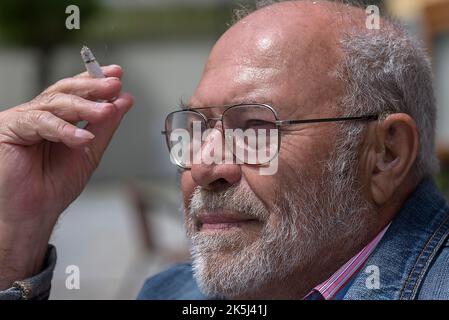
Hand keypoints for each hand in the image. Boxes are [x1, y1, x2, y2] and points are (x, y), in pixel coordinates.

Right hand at [0, 65, 133, 288]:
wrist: (35, 212)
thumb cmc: (56, 185)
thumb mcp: (89, 150)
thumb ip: (105, 125)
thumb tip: (124, 101)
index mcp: (56, 118)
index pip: (75, 92)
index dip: (95, 81)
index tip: (117, 75)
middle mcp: (38, 114)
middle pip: (65, 91)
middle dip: (92, 86)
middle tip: (114, 84)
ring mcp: (22, 119)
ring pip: (54, 102)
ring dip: (84, 106)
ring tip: (107, 110)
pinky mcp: (9, 128)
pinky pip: (39, 122)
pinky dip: (64, 129)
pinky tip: (82, 137)